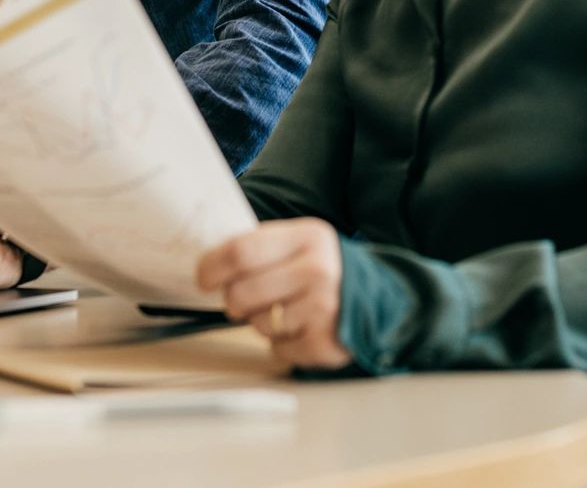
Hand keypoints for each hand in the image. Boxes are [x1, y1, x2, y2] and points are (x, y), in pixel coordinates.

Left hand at [196, 219, 350, 369]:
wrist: (382, 299)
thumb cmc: (326, 270)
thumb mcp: (302, 242)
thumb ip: (263, 246)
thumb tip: (211, 262)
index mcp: (307, 237)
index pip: (241, 251)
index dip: (212, 267)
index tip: (204, 279)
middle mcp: (317, 269)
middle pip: (242, 292)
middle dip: (234, 301)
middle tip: (243, 300)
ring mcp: (324, 308)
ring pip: (259, 324)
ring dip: (262, 322)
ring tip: (286, 311)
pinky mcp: (325, 342)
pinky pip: (278, 349)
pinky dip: (282, 344)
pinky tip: (302, 329)